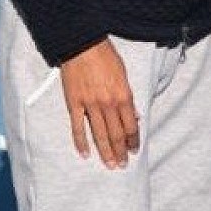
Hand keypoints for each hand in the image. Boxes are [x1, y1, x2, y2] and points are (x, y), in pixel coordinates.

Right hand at [59, 39, 139, 168]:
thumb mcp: (123, 74)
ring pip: (99, 135)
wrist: (83, 45)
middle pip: (116, 134)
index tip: (134, 149)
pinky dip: (81, 142)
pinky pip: (78, 128)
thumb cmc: (105, 56)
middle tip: (123, 164)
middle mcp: (108, 103)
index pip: (131, 125)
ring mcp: (90, 105)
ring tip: (110, 165)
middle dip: (121, 151)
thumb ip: (129, 97)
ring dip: (105, 152)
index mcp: (123, 95)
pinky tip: (85, 154)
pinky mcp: (74, 104)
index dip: (133, 140)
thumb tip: (135, 115)